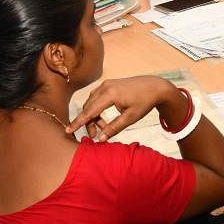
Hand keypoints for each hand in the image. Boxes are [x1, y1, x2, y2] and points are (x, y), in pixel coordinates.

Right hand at [66, 76, 185, 140]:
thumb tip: (101, 139)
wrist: (155, 87)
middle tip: (94, 136)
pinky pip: (96, 99)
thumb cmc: (144, 102)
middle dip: (89, 123)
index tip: (68, 130)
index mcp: (110, 94)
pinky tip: (104, 119)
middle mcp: (105, 87)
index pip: (89, 111)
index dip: (78, 122)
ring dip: (93, 117)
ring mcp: (106, 84)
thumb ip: (114, 128)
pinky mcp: (108, 85)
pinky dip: (97, 109)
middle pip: (88, 108)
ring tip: (103, 128)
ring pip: (91, 103)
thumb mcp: (130, 118)